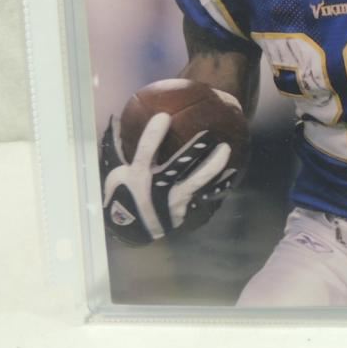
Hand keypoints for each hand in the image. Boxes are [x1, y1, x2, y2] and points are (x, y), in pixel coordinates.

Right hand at [99, 112, 235, 244]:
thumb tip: (117, 124)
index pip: (145, 151)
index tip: (164, 116)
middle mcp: (158, 185)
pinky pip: (203, 192)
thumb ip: (122, 153)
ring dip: (212, 164)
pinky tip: (231, 173)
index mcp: (138, 175)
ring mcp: (173, 197)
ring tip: (226, 149)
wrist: (131, 230)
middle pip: (179, 165)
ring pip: (196, 180)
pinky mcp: (183, 207)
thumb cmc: (122, 198)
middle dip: (193, 149)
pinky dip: (218, 183)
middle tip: (208, 132)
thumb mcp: (115, 176)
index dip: (154, 134)